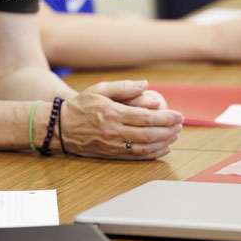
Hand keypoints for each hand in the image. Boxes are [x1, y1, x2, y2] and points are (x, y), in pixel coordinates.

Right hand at [58, 80, 182, 159]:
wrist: (60, 128)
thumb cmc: (80, 107)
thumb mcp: (98, 90)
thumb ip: (122, 87)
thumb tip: (145, 84)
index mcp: (113, 113)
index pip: (146, 117)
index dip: (166, 117)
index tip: (179, 116)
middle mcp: (114, 131)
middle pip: (149, 134)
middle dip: (169, 130)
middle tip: (180, 126)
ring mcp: (113, 145)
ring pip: (145, 147)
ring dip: (163, 143)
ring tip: (174, 136)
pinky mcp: (111, 154)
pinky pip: (136, 156)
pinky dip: (152, 154)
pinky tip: (163, 149)